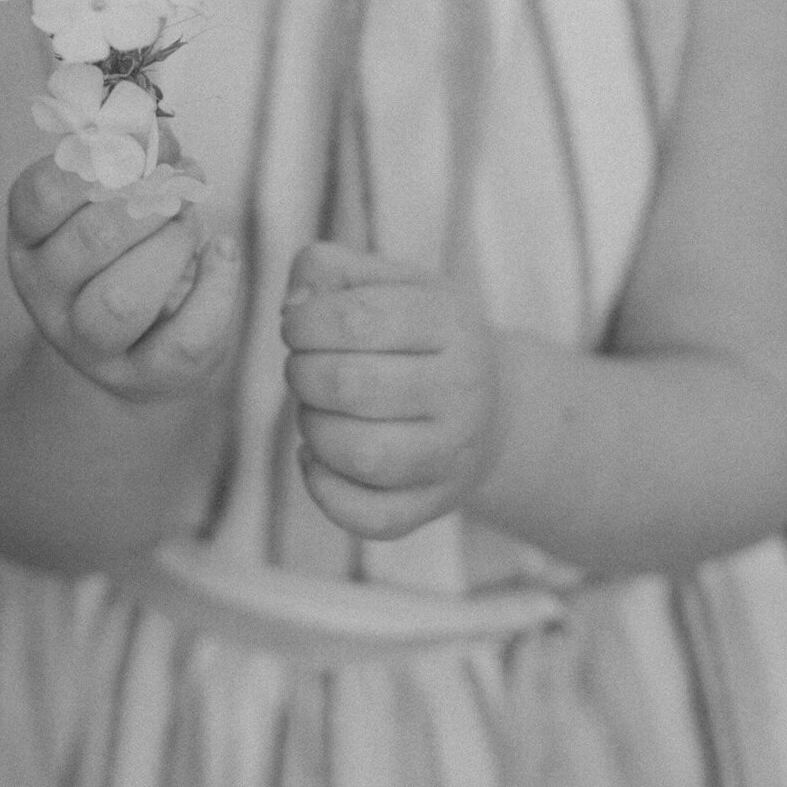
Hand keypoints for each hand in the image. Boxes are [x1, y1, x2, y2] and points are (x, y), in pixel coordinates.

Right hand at [6, 148, 241, 401]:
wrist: (135, 344)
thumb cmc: (124, 250)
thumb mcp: (109, 200)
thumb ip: (127, 160)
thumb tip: (156, 130)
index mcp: (31, 240)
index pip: (42, 194)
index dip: (103, 158)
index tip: (145, 146)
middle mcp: (48, 296)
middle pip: (91, 240)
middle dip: (150, 202)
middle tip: (179, 187)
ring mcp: (91, 345)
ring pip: (125, 300)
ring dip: (173, 247)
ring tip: (191, 225)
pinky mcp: (145, 377)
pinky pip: (185, 340)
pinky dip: (217, 288)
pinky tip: (221, 254)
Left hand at [280, 243, 502, 539]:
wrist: (495, 408)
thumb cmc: (423, 336)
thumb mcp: (392, 283)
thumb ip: (331, 270)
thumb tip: (292, 306)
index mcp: (450, 321)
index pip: (357, 319)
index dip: (305, 322)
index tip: (296, 327)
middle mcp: (462, 389)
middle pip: (352, 385)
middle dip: (302, 374)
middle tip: (302, 368)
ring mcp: (452, 454)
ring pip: (362, 455)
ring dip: (313, 429)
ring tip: (314, 410)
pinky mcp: (433, 505)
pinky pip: (370, 516)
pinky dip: (325, 490)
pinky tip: (316, 458)